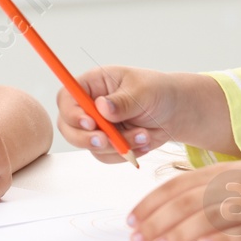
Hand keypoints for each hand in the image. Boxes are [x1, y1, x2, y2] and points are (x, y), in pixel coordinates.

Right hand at [56, 66, 190, 160]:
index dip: (71, 113)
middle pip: (67, 126)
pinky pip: (105, 156)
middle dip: (86, 138)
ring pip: (89, 145)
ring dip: (116, 146)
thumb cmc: (157, 91)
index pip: (67, 98)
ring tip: (144, 135)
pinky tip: (143, 143)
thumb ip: (122, 101)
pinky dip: (125, 154)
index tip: (90, 123)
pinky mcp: (106, 143)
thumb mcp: (142, 91)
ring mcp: (96, 127)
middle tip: (106, 141)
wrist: (174, 111)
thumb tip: (102, 107)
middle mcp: (88, 106)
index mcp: (91, 85)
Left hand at [127, 158, 240, 240]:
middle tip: (136, 240)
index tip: (130, 220)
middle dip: (156, 222)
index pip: (175, 187)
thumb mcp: (233, 178)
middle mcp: (231, 186)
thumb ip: (202, 190)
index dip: (150, 204)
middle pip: (186, 203)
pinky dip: (223, 240)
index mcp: (219, 174)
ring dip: (180, 233)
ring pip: (209, 218)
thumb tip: (165, 211)